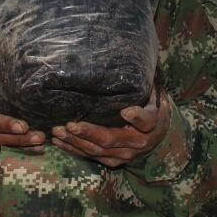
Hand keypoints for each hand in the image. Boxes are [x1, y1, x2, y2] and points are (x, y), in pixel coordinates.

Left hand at [50, 88, 171, 166]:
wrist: (159, 137)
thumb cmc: (152, 107)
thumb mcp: (155, 95)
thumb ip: (147, 82)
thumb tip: (138, 55)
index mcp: (151, 123)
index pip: (145, 121)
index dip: (136, 117)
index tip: (125, 111)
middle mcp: (138, 143)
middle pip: (111, 139)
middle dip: (89, 133)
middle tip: (69, 125)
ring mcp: (125, 155)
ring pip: (98, 151)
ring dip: (76, 142)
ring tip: (58, 132)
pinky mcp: (113, 161)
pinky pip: (92, 157)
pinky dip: (74, 149)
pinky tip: (59, 141)